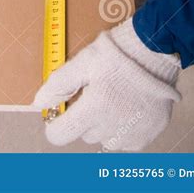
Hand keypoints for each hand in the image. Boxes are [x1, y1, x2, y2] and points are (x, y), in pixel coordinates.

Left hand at [33, 19, 180, 150]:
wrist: (154, 51)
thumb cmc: (117, 53)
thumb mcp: (83, 61)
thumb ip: (59, 84)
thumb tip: (39, 103)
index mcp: (93, 109)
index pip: (60, 135)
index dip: (57, 123)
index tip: (63, 111)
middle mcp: (111, 127)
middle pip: (83, 134)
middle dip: (84, 117)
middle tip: (95, 93)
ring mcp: (131, 134)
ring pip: (104, 140)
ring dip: (103, 125)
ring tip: (113, 99)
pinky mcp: (146, 136)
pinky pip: (125, 142)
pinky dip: (122, 129)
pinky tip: (127, 108)